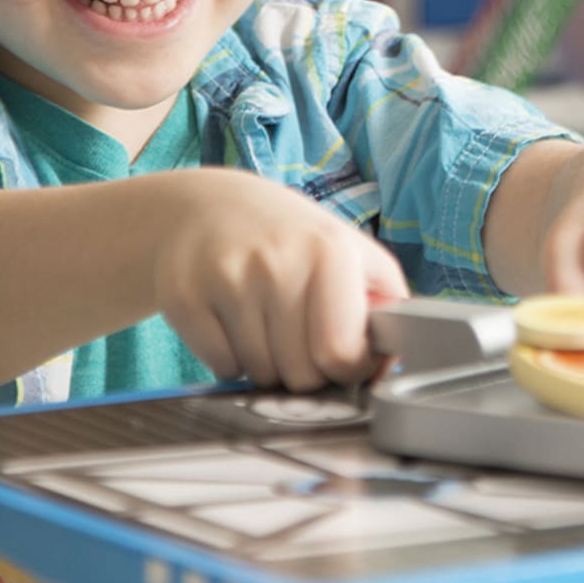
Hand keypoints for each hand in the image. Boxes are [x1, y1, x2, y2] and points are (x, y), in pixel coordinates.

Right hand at [152, 170, 408, 391]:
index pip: (340, 353)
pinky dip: (229, 359)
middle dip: (304, 369)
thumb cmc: (286, 236)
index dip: (346, 367)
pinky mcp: (184, 296)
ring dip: (266, 364)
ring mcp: (227, 278)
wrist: (203, 207)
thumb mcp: (346, 247)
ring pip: (260, 375)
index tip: (341, 354)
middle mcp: (278, 260)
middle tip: (296, 334)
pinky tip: (230, 320)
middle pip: (301, 374)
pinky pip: (220, 367)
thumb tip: (399, 358)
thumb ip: (385, 298)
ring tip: (263, 320)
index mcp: (329, 249)